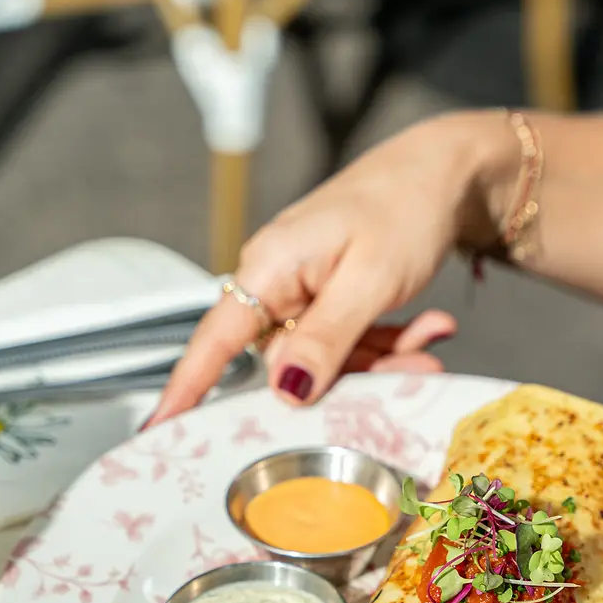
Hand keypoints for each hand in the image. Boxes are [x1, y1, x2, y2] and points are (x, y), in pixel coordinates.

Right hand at [148, 112, 512, 426]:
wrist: (443, 171)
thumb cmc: (404, 207)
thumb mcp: (369, 280)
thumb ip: (326, 339)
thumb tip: (286, 392)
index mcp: (269, 269)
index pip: (214, 342)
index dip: (186, 390)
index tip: (159, 432)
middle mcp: (275, 282)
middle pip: (289, 363)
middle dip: (353, 376)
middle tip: (418, 369)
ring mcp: (301, 291)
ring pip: (326, 358)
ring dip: (383, 358)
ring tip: (433, 338)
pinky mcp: (327, 296)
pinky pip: (346, 341)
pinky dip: (387, 343)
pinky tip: (428, 329)